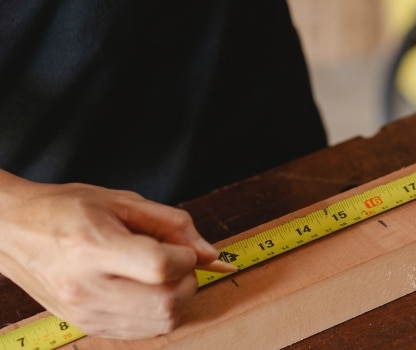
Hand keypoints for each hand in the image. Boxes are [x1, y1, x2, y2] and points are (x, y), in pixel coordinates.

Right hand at [0, 171, 220, 338]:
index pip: (162, 267)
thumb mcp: (122, 202)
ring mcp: (87, 312)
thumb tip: (209, 253)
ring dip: (177, 299)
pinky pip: (143, 332)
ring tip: (159, 276)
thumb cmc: (65, 210)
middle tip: (176, 263)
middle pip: (167, 302)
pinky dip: (158, 313)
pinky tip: (147, 290)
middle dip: (188, 282)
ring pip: (161, 322)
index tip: (182, 248)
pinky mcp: (88, 326)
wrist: (14, 231)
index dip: (185, 257)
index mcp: (94, 248)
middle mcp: (88, 287)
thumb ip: (173, 225)